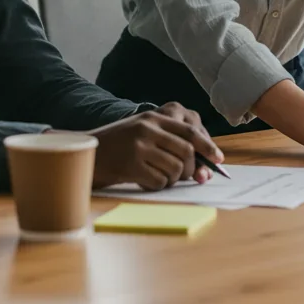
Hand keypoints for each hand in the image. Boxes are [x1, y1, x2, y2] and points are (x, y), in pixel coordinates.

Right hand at [86, 102, 223, 190]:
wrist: (84, 153)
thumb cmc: (118, 146)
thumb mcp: (141, 131)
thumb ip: (168, 139)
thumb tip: (200, 162)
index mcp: (153, 118)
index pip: (190, 131)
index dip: (208, 146)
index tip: (219, 158)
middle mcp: (147, 129)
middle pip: (187, 152)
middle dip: (192, 168)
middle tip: (189, 177)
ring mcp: (139, 146)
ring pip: (175, 169)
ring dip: (173, 179)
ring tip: (160, 176)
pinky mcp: (131, 165)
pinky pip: (160, 181)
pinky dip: (158, 185)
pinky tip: (145, 180)